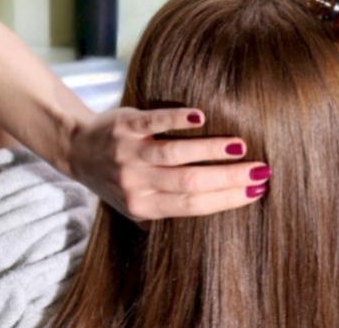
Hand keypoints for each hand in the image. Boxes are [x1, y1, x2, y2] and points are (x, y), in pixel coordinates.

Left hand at [68, 107, 269, 221]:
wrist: (77, 149)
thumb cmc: (115, 179)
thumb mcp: (135, 206)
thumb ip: (166, 214)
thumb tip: (212, 220)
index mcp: (145, 207)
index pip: (194, 205)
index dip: (227, 199)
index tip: (257, 191)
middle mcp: (138, 183)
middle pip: (191, 183)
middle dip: (229, 178)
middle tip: (261, 171)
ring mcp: (130, 154)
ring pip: (176, 154)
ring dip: (211, 150)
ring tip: (240, 146)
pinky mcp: (126, 126)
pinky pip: (154, 122)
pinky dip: (176, 120)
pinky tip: (201, 118)